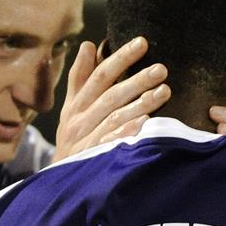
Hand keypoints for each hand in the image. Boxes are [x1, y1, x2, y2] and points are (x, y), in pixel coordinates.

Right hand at [54, 38, 169, 158]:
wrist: (60, 182)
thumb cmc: (71, 140)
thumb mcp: (70, 109)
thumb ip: (79, 78)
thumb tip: (88, 45)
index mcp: (76, 106)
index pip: (99, 76)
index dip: (120, 58)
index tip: (142, 43)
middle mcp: (80, 121)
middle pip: (111, 95)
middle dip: (137, 80)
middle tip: (161, 69)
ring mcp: (87, 140)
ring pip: (116, 117)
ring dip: (140, 103)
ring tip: (164, 91)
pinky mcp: (94, 159)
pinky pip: (112, 143)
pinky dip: (127, 131)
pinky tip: (146, 122)